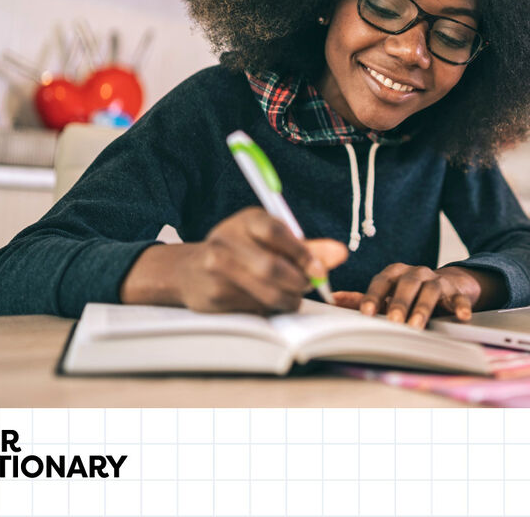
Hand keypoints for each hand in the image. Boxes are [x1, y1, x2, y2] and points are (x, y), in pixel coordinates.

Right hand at [121, 207, 347, 313]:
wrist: (189, 270)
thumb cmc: (241, 251)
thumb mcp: (269, 240)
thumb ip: (305, 248)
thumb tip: (340, 254)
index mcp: (246, 220)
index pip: (276, 232)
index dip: (302, 252)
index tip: (320, 269)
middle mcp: (226, 240)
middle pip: (271, 267)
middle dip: (298, 282)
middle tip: (308, 286)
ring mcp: (216, 269)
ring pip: (265, 293)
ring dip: (288, 300)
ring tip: (292, 297)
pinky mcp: (213, 296)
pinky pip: (254, 308)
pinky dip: (269, 309)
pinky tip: (267, 302)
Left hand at [356, 264, 484, 328]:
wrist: (448, 285)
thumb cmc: (410, 292)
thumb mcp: (387, 294)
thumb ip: (363, 298)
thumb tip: (333, 300)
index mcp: (395, 274)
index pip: (381, 281)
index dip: (373, 296)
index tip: (366, 313)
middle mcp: (416, 273)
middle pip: (407, 284)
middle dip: (399, 303)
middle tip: (394, 321)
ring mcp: (437, 280)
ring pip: (430, 290)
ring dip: (423, 308)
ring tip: (417, 325)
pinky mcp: (456, 290)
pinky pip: (459, 297)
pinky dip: (461, 306)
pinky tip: (462, 316)